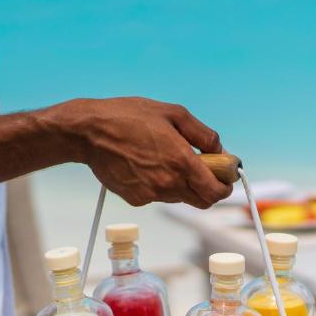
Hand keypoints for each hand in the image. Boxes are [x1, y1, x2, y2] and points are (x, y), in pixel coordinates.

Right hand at [49, 97, 232, 208]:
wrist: (89, 133)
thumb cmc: (129, 117)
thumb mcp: (173, 113)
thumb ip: (203, 135)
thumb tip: (219, 150)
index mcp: (182, 162)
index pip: (216, 191)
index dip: (225, 186)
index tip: (226, 177)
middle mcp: (169, 183)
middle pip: (202, 201)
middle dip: (209, 189)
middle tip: (205, 171)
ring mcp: (152, 194)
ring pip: (180, 197)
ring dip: (183, 184)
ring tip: (166, 158)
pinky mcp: (136, 199)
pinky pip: (159, 196)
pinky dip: (161, 184)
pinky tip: (147, 164)